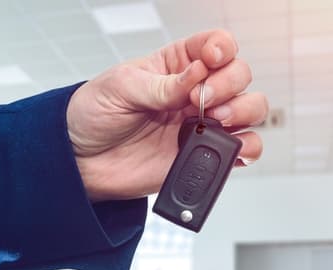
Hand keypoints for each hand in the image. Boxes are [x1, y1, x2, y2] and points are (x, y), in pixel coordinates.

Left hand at [66, 29, 267, 200]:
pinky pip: (241, 149)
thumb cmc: (94, 116)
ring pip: (250, 109)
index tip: (208, 62)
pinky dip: (246, 148)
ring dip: (243, 111)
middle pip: (239, 75)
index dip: (221, 49)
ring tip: (214, 120)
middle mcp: (195, 91)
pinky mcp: (201, 154)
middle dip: (228, 85)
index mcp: (176, 65)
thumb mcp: (121, 87)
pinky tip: (230, 146)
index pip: (216, 45)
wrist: (81, 162)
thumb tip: (196, 76)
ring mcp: (201, 124)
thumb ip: (161, 84)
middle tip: (199, 101)